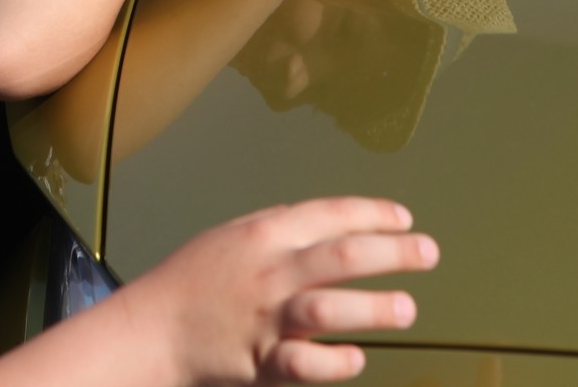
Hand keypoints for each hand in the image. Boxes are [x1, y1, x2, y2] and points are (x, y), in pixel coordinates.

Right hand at [116, 197, 436, 384]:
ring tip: (406, 309)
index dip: (373, 214)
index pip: (329, 215)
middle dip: (392, 252)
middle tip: (427, 253)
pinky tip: (356, 359)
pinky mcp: (260, 360)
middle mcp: (270, 272)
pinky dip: (333, 363)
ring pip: (328, 307)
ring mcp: (266, 317)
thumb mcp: (228, 236)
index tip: (404, 220)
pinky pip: (303, 362)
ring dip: (373, 308)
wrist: (150, 330)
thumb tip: (319, 219)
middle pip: (342, 255)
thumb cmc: (189, 282)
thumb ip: (273, 226)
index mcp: (263, 235)